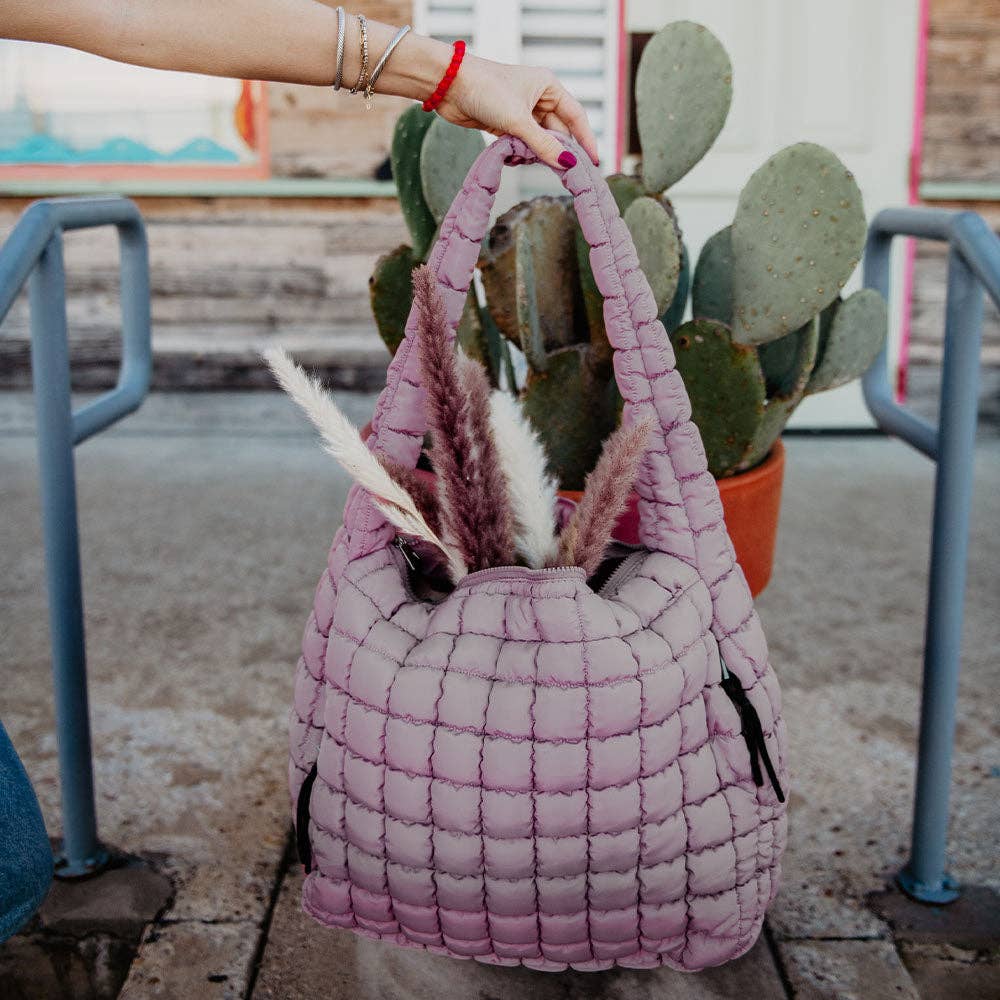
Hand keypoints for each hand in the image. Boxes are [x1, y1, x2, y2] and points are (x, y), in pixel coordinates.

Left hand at [435, 54, 599, 168]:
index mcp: (548, 87)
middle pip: (557, 132)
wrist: (449, 85)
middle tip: (559, 173)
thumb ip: (543, 145)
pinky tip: (512, 157)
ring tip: (522, 157)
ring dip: (534, 154)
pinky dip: (520, 154)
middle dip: (554, 151)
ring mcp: (522, 112)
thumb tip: (567, 164)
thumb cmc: (486, 90)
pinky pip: (523, 145)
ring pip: (539, 141)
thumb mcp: (518, 120)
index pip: (576, 117)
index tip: (593, 162)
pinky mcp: (506, 124)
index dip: (586, 140)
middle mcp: (538, 98)